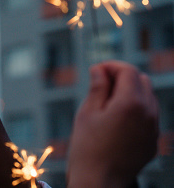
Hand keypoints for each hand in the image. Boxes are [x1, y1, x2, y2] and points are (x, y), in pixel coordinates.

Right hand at [67, 61, 158, 187]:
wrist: (99, 182)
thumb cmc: (88, 148)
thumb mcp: (87, 112)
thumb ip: (98, 87)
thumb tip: (100, 69)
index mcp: (131, 103)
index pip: (128, 71)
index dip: (111, 66)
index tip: (96, 71)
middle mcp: (148, 113)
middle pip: (141, 80)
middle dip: (122, 77)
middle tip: (100, 84)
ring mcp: (153, 128)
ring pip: (147, 97)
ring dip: (130, 92)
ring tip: (106, 103)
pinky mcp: (152, 141)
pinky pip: (148, 115)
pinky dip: (135, 109)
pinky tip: (116, 120)